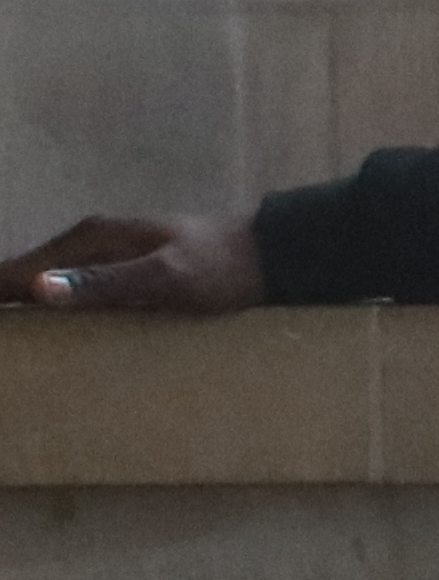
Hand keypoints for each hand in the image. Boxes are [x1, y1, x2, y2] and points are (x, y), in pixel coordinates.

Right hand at [2, 212, 264, 312]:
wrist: (271, 254)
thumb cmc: (220, 266)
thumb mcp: (164, 278)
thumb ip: (105, 282)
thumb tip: (38, 288)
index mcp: (92, 239)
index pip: (20, 270)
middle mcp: (93, 241)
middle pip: (28, 273)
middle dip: (3, 295)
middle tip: (1, 340)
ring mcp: (110, 253)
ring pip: (48, 279)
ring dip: (22, 299)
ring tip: (10, 329)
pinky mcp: (127, 269)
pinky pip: (74, 286)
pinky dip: (53, 301)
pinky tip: (49, 323)